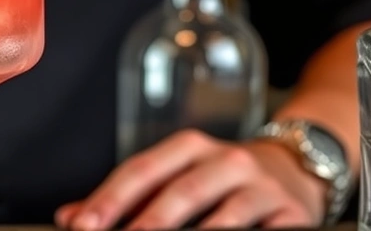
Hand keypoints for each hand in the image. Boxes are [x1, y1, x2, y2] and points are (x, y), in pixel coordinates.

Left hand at [55, 130, 328, 229]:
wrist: (299, 167)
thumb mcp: (176, 174)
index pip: (142, 170)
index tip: (83, 224)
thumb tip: (70, 216)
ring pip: (223, 220)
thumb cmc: (224, 178)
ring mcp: (262, 188)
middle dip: (146, 225)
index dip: (110, 199)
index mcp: (189, 148)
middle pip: (180, 194)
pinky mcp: (293, 215)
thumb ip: (125, 197)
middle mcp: (226, 161)